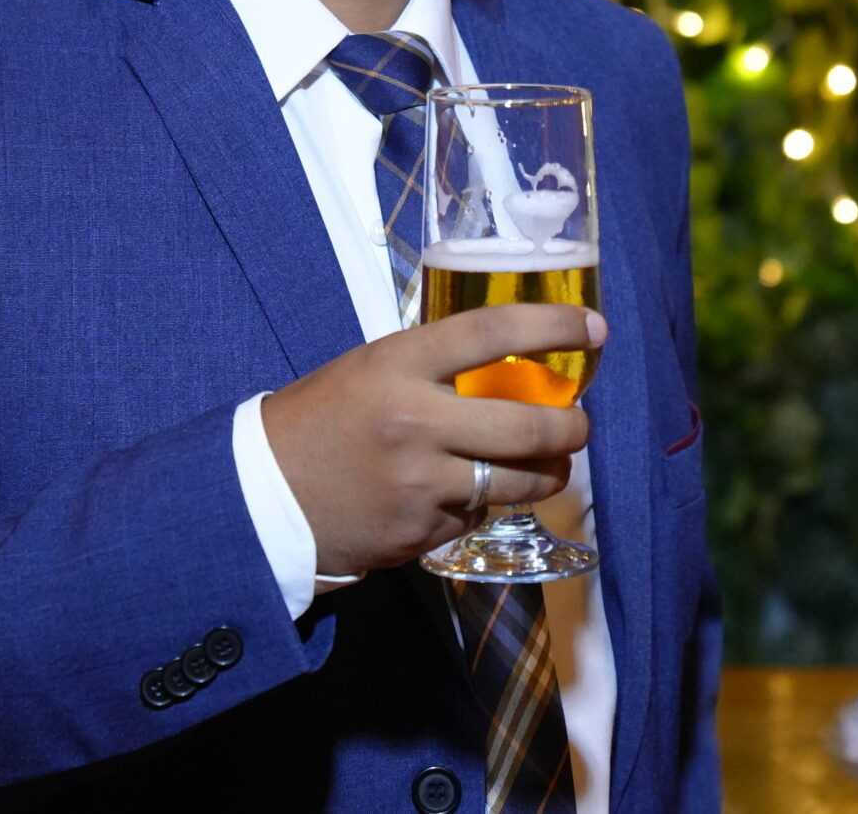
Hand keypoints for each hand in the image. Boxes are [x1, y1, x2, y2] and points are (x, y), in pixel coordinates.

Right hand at [259, 303, 605, 577]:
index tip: (594, 327)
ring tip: (551, 464)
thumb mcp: (368, 370)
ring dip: (549, 473)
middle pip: (528, 424)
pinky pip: (478, 514)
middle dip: (572, 426)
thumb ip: (431, 367)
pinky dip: (485, 503)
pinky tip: (469, 492)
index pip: (491, 332)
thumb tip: (506, 362)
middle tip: (579, 423)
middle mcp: (415, 422)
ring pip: (519, 481)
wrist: (264, 496)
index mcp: (396, 365)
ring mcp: (421, 484)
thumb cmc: (319, 420)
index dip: (553, 325)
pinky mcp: (422, 533)